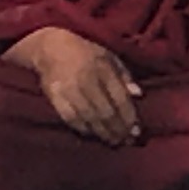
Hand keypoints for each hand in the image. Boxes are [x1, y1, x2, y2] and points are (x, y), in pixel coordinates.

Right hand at [6, 26, 142, 144]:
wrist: (50, 48)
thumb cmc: (85, 53)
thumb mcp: (109, 57)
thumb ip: (124, 76)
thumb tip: (138, 95)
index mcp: (102, 68)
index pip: (120, 98)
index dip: (129, 117)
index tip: (136, 130)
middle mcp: (86, 80)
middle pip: (106, 112)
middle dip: (118, 130)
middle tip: (127, 140)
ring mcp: (69, 90)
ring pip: (90, 119)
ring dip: (103, 134)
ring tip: (113, 141)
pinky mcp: (55, 98)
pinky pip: (72, 120)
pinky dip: (84, 129)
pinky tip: (93, 134)